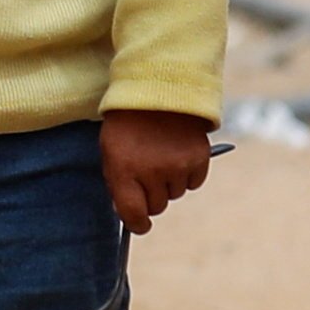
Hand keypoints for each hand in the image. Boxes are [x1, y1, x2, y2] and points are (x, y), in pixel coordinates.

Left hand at [101, 109, 211, 234]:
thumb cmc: (128, 121)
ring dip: (169, 182)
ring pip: (176, 194)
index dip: (137, 223)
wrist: (156, 86)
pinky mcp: (199, 157)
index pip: (134, 215)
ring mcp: (178, 165)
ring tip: (161, 154)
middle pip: (157, 206)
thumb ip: (118, 183)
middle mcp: (153, 172)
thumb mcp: (111, 150)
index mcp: (124, 170)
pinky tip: (178, 152)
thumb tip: (130, 213)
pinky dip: (188, 173)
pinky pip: (194, 182)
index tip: (140, 223)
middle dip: (150, 195)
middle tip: (146, 172)